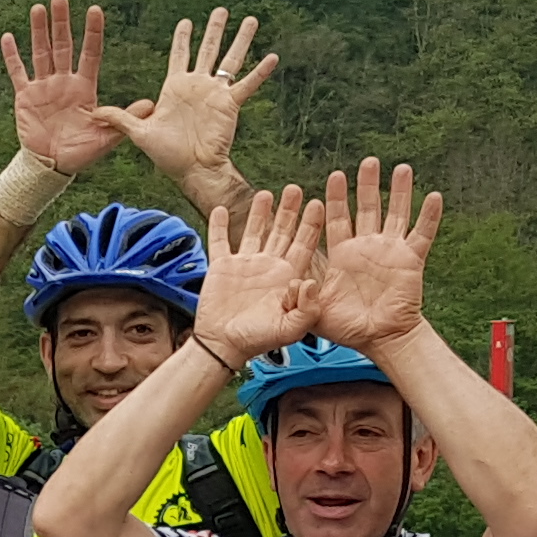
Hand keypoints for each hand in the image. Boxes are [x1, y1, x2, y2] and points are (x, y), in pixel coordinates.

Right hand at [0, 0, 120, 173]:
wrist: (52, 166)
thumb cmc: (80, 153)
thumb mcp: (106, 138)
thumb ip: (124, 119)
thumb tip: (151, 105)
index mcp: (84, 88)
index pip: (90, 54)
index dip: (92, 33)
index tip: (95, 10)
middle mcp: (64, 81)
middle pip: (63, 46)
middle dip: (61, 23)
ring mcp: (43, 86)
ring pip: (40, 52)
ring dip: (38, 31)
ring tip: (38, 8)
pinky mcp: (25, 96)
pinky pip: (18, 72)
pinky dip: (12, 56)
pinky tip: (8, 37)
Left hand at [97, 9, 278, 189]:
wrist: (192, 170)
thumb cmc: (167, 155)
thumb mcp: (139, 133)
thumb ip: (120, 118)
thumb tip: (94, 112)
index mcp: (176, 87)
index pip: (180, 55)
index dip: (183, 38)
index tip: (187, 21)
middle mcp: (198, 85)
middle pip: (209, 49)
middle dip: (214, 29)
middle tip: (222, 10)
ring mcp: (216, 93)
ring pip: (231, 59)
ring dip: (241, 40)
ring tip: (252, 20)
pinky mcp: (230, 104)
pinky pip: (248, 84)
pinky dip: (261, 71)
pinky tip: (273, 56)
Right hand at [192, 185, 322, 363]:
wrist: (224, 346)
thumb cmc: (257, 340)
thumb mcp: (290, 329)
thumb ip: (306, 309)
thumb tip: (310, 283)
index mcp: (288, 277)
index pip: (304, 245)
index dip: (311, 224)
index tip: (318, 203)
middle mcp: (269, 267)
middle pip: (282, 231)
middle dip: (289, 210)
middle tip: (295, 190)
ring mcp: (245, 265)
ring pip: (254, 230)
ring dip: (260, 212)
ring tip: (266, 193)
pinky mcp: (222, 267)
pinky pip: (220, 241)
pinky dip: (219, 225)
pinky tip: (220, 209)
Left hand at [310, 157, 442, 354]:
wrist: (380, 340)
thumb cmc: (348, 328)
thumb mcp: (315, 312)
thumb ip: (300, 298)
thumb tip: (292, 284)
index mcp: (342, 254)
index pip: (337, 218)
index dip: (337, 198)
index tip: (335, 176)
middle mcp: (367, 247)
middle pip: (368, 208)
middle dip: (367, 185)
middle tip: (367, 162)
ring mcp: (390, 252)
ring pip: (396, 214)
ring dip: (400, 192)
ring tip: (401, 168)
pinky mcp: (411, 261)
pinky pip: (422, 235)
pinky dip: (429, 216)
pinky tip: (433, 195)